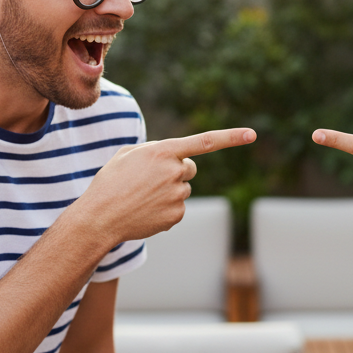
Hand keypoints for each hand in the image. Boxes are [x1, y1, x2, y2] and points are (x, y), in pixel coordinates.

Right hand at [72, 128, 255, 246]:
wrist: (99, 217)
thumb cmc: (110, 183)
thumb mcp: (127, 155)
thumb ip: (154, 150)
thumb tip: (173, 158)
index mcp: (163, 151)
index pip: (205, 142)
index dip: (231, 137)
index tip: (252, 135)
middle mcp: (175, 171)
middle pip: (189, 168)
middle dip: (177, 171)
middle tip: (151, 180)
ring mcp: (178, 194)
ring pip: (183, 189)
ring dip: (168, 191)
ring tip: (142, 198)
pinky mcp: (177, 215)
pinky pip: (178, 208)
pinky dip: (165, 210)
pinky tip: (146, 211)